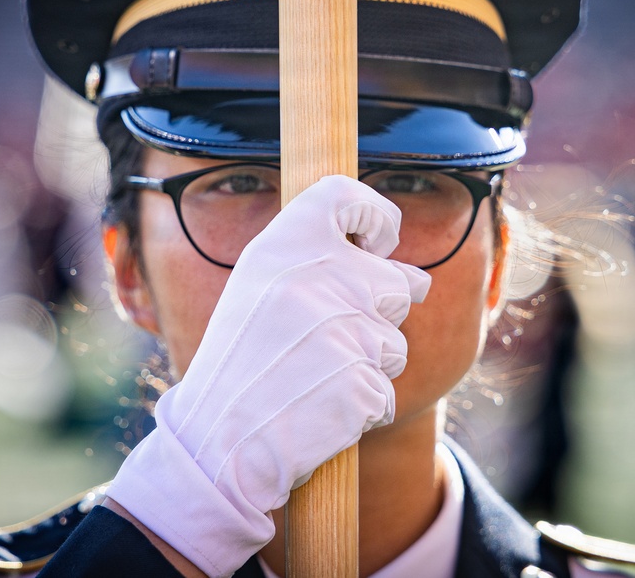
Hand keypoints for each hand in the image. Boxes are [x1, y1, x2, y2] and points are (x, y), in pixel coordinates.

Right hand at [106, 175, 430, 576]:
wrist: (216, 439)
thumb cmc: (241, 362)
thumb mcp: (260, 290)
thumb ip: (327, 266)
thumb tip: (418, 278)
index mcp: (285, 243)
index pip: (346, 195)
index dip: (375, 215)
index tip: (376, 241)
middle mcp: (320, 275)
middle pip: (397, 282)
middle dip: (375, 315)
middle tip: (320, 341)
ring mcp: (346, 329)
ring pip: (395, 342)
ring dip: (367, 363)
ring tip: (313, 376)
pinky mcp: (363, 382)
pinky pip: (385, 390)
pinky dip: (360, 405)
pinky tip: (319, 407)